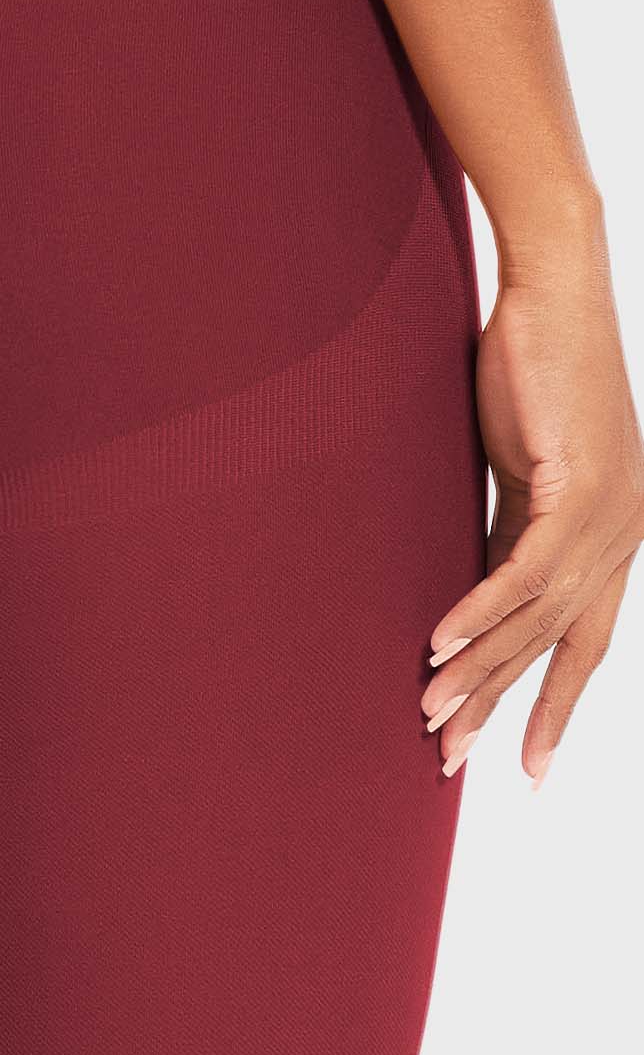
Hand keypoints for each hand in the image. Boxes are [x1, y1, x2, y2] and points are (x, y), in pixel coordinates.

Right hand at [421, 246, 642, 782]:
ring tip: (430, 716)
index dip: (552, 704)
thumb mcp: (519, 462)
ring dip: (479, 673)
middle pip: (560, 645)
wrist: (554, 289)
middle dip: (508, 710)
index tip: (526, 765)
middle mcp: (623, 534)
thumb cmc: (531, 362)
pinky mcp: (579, 489)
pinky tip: (439, 646)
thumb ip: (510, 521)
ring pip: (538, 620)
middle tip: (454, 761)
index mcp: (612, 533)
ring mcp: (609, 515)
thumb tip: (476, 575)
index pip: (582, 640)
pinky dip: (478, 613)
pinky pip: (522, 573)